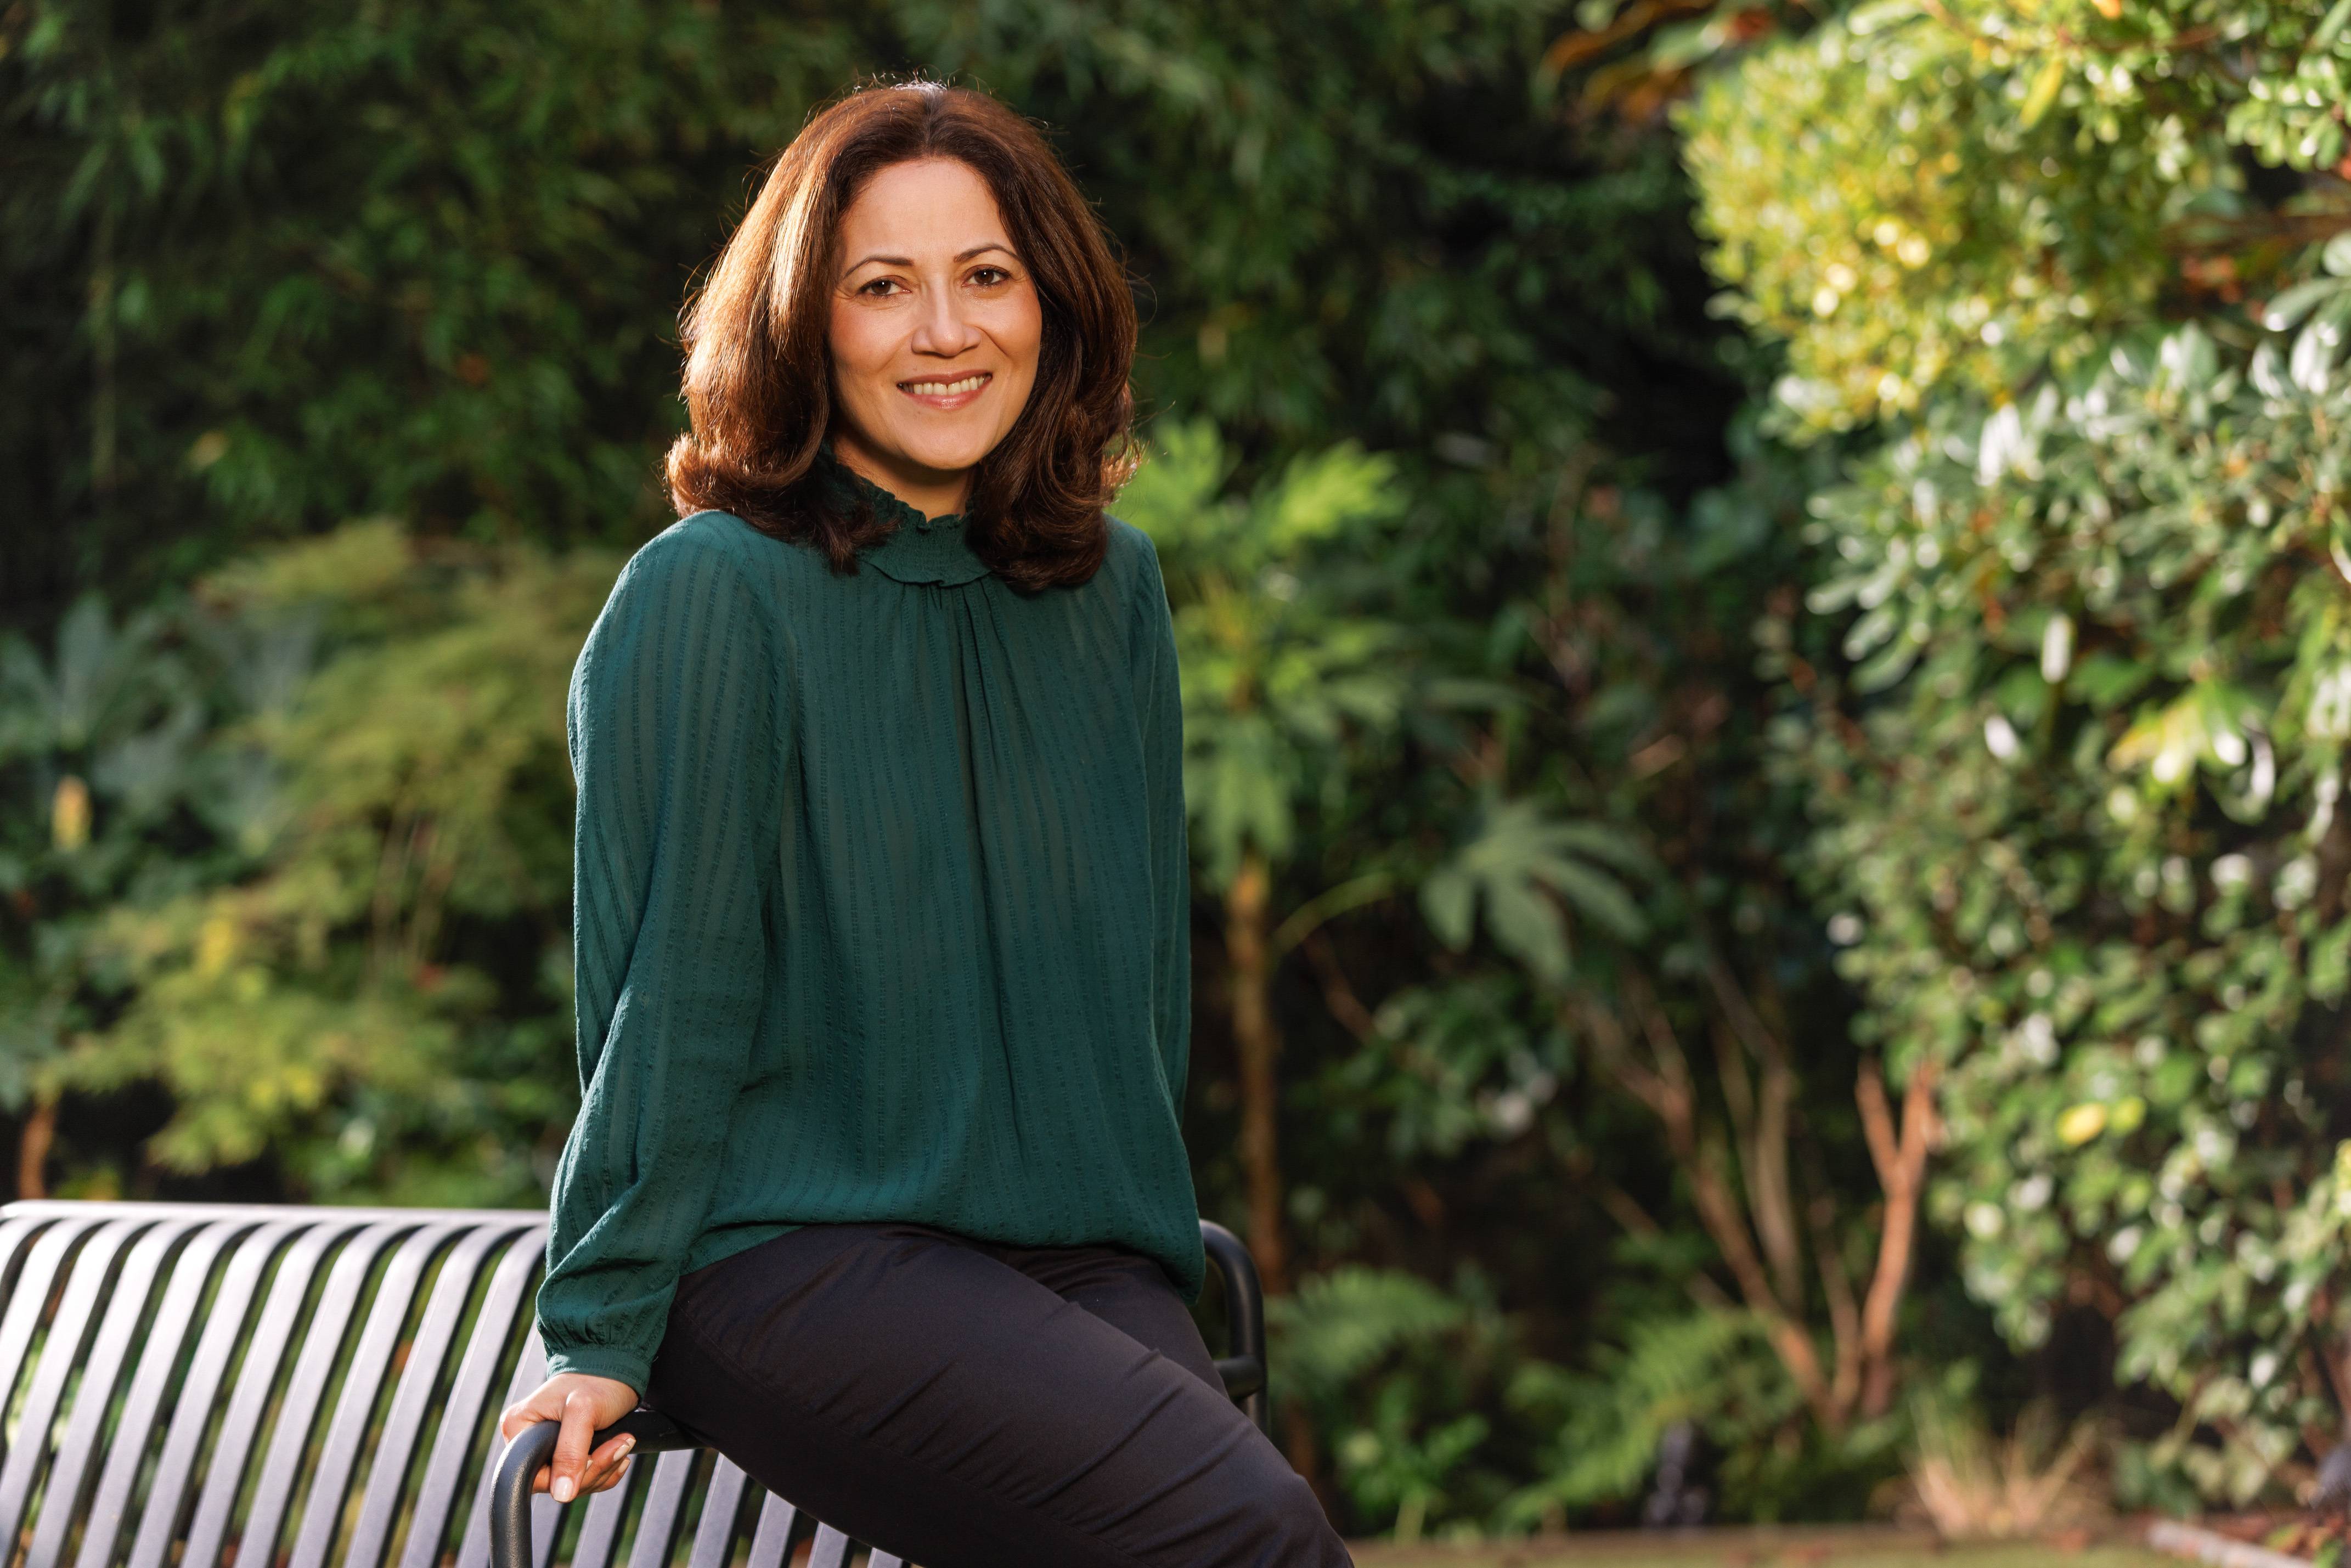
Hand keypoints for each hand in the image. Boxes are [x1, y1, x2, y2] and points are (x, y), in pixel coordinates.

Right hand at [499, 1373, 642, 1502]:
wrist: (614, 1365)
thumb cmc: (597, 1380)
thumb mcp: (584, 1411)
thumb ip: (571, 1451)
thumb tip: (561, 1494)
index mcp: (518, 1427)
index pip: (534, 1476)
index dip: (567, 1476)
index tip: (595, 1454)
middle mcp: (526, 1440)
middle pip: (554, 1484)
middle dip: (592, 1471)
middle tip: (619, 1445)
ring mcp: (545, 1448)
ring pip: (571, 1484)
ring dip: (603, 1469)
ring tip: (622, 1443)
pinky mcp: (564, 1453)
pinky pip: (582, 1479)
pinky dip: (604, 1470)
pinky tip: (618, 1451)